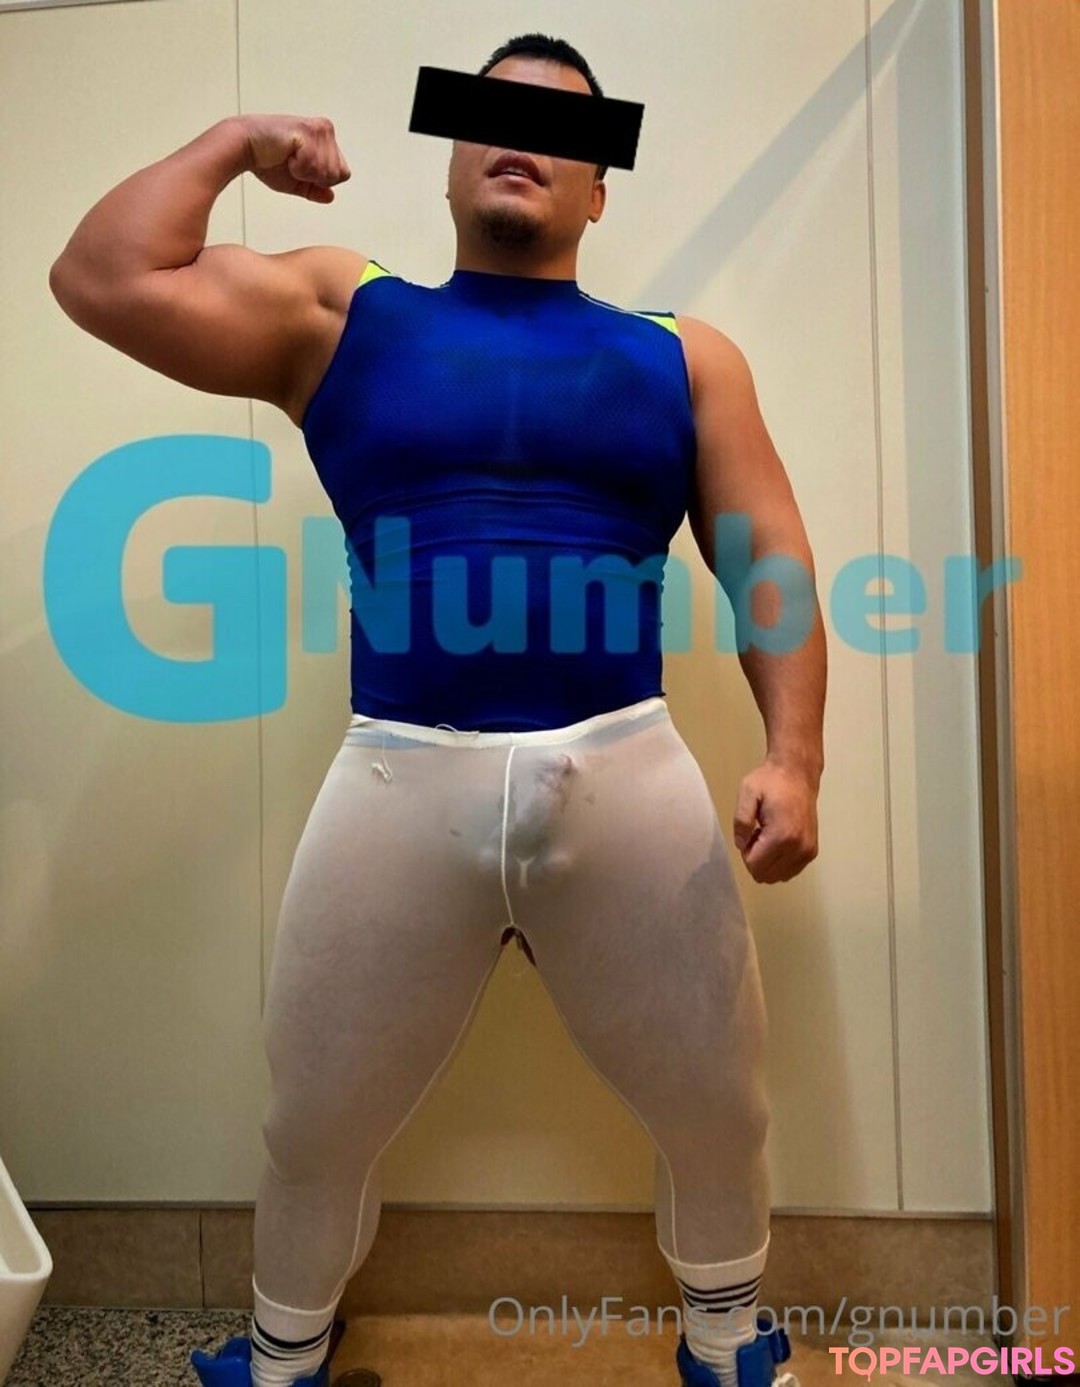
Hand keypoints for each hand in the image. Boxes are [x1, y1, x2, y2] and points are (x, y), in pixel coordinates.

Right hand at [239, 114, 351, 201]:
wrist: (243, 146)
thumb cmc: (265, 159)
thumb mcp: (295, 181)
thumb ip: (315, 189)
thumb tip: (331, 197)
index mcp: (325, 139)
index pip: (343, 174)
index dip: (321, 180)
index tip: (299, 168)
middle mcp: (326, 129)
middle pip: (337, 175)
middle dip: (313, 178)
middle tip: (292, 163)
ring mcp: (319, 129)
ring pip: (326, 172)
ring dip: (304, 172)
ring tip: (288, 157)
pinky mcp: (308, 131)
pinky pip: (312, 166)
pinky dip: (297, 168)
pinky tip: (286, 154)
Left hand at [732, 757, 818, 883]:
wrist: (798, 773)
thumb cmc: (772, 781)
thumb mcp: (748, 793)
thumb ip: (740, 821)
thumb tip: (741, 845)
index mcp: (781, 836)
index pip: (755, 866)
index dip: (746, 852)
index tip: (750, 832)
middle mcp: (798, 848)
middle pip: (766, 875)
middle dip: (756, 858)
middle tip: (758, 833)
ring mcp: (807, 852)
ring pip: (778, 877)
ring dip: (768, 861)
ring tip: (768, 835)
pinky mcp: (812, 852)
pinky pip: (790, 872)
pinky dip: (780, 861)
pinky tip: (778, 840)